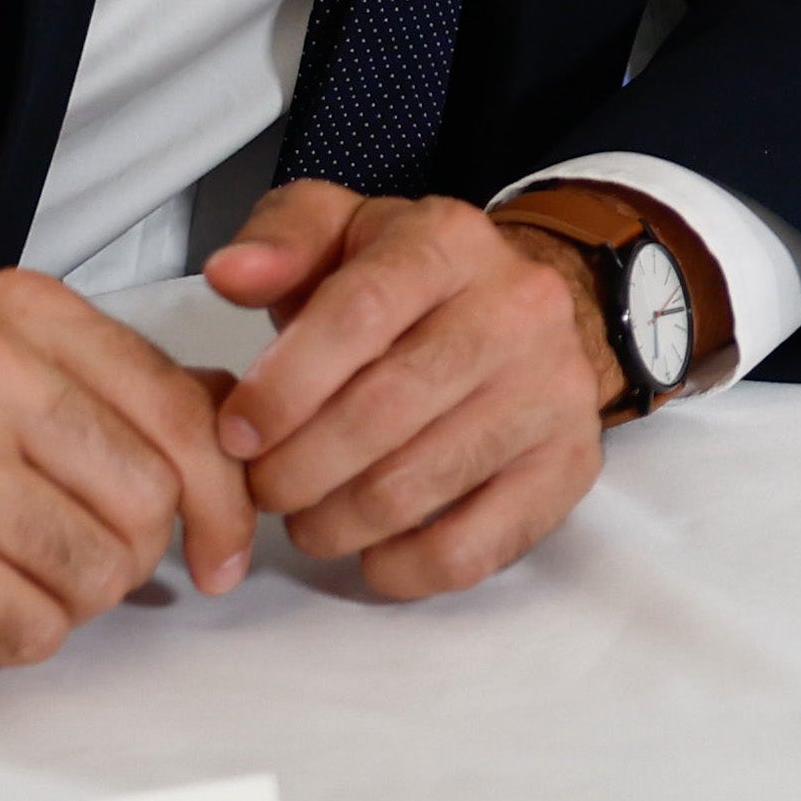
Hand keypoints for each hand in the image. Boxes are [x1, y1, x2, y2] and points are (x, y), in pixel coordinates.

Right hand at [0, 269, 253, 680]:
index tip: (222, 553)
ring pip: (101, 569)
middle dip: (130, 557)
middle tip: (65, 564)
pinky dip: (13, 638)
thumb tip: (246, 417)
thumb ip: (133, 397)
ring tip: (5, 577)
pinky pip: (32, 626)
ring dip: (69, 601)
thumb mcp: (23, 398)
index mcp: (21, 313)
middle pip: (150, 497)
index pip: (181, 409)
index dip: (224, 498)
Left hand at [200, 183, 622, 600]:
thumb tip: (230, 273)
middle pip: (388, 407)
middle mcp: (519, 307)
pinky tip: (371, 552)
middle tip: (263, 490)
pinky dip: (404, 568)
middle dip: (299, 467)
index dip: (285, 384)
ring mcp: (554, 389)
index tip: (236, 434)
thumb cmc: (404, 286)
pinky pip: (476, 544)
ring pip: (423, 483)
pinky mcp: (570, 463)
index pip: (360, 312)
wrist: (522, 316)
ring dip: (339, 522)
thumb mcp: (338, 233)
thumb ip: (279, 240)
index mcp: (450, 241)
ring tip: (307, 520)